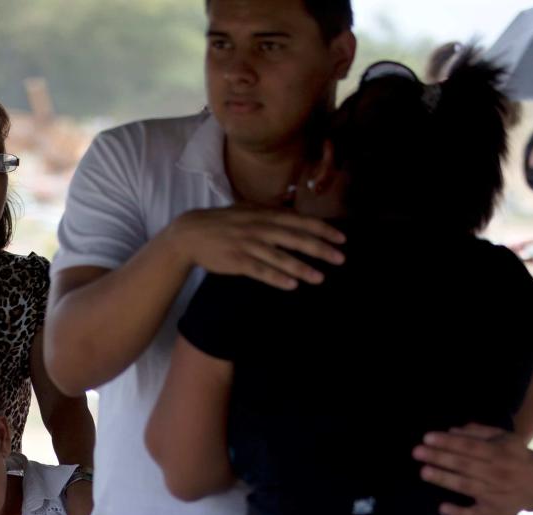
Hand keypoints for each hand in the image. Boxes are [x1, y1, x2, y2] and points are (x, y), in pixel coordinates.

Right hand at [170, 205, 345, 290]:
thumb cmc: (222, 223)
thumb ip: (270, 214)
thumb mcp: (248, 211)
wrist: (191, 234)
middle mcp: (259, 228)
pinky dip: (277, 278)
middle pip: (295, 238)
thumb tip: (293, 216)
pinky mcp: (237, 261)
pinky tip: (292, 285)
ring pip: (280, 257)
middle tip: (340, 258)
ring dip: (301, 268)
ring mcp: (248, 244)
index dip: (322, 229)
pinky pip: (260, 271)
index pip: (300, 221)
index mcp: (265, 215)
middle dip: (320, 248)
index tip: (342, 238)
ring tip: (320, 278)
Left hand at [413, 424, 532, 514]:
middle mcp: (497, 473)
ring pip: (466, 486)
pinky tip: (442, 508)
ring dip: (444, 479)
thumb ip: (480, 433)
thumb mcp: (505, 439)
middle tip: (417, 452)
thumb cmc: (515, 457)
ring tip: (424, 472)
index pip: (470, 447)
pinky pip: (474, 514)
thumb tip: (452, 431)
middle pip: (464, 465)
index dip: (448, 442)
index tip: (427, 438)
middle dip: (440, 458)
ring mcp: (494, 494)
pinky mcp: (493, 512)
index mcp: (500, 453)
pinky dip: (459, 513)